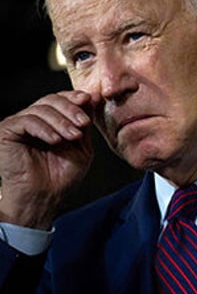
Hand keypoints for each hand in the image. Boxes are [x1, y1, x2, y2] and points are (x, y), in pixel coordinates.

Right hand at [0, 90, 94, 228]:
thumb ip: (84, 123)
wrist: (44, 196)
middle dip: (71, 109)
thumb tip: (91, 97)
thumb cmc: (62, 176)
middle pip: (51, 100)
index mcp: (49, 121)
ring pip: (40, 109)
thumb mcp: (81, 146)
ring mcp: (18, 124)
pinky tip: (55, 141)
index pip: (60, 99)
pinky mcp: (6, 131)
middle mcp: (32, 119)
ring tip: (74, 136)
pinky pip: (26, 121)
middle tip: (83, 123)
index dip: (74, 97)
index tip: (90, 99)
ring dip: (61, 122)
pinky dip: (44, 129)